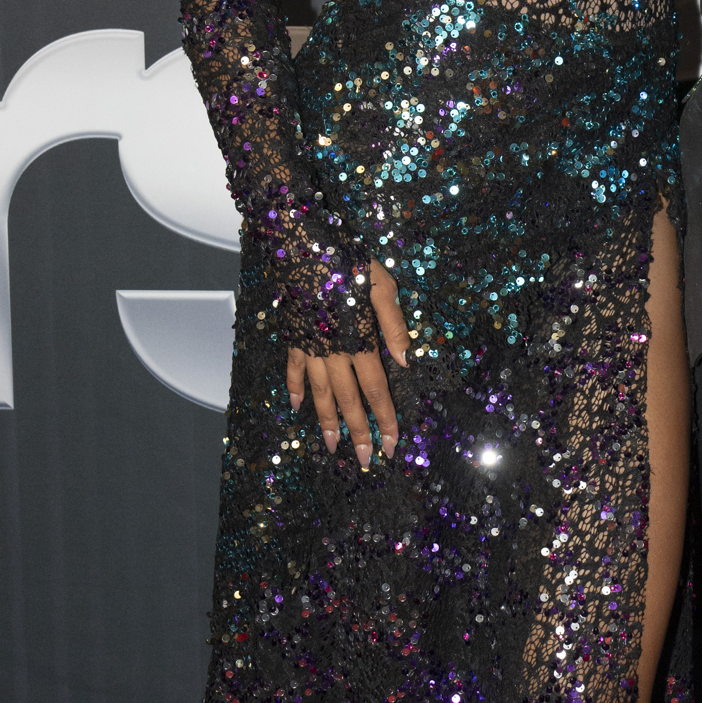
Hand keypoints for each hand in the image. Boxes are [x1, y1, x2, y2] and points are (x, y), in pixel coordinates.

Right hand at [287, 260, 408, 466]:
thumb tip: (408, 362)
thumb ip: (395, 327)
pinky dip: (295, 389)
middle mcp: (334, 350)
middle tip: (363, 460)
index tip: (391, 444)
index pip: (376, 390)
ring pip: (319, 393)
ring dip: (326, 422)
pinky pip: (294, 369)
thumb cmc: (348, 260)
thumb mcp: (383, 286)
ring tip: (332, 447)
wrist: (300, 241)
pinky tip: (296, 408)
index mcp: (359, 340)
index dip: (384, 418)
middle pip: (348, 400)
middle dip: (358, 432)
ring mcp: (310, 345)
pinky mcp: (293, 335)